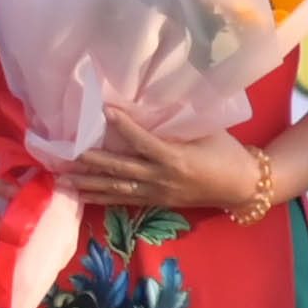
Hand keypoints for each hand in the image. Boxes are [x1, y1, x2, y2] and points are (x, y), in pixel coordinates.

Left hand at [51, 102, 265, 216]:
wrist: (242, 185)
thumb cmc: (226, 152)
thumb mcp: (205, 131)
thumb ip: (176, 124)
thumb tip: (148, 105)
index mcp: (176, 158)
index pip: (142, 141)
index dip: (123, 126)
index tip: (104, 110)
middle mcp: (162, 178)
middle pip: (121, 169)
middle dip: (92, 162)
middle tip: (66, 155)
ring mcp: (159, 193)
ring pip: (118, 189)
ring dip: (90, 184)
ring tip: (64, 180)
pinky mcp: (159, 202)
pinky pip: (126, 200)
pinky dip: (103, 198)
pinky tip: (84, 195)